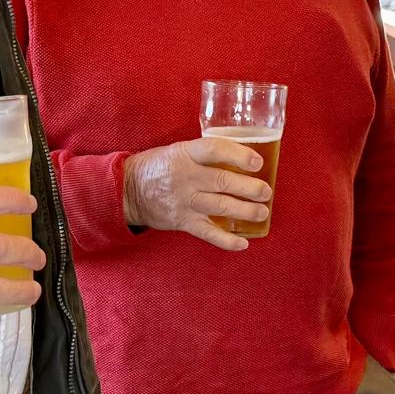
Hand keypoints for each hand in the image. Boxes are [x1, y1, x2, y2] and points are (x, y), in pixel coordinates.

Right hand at [122, 137, 271, 250]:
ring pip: (219, 206)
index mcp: (185, 154)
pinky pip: (207, 233)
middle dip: (248, 188)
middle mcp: (186, 177)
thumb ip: (204, 154)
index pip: (214, 150)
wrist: (128, 190)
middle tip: (266, 191)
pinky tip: (243, 243)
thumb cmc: (159, 166)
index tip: (257, 162)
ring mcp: (184, 201)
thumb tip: (241, 155)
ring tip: (262, 212)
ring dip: (244, 210)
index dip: (238, 155)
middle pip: (222, 181)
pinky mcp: (182, 222)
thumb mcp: (178, 150)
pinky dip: (226, 241)